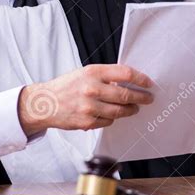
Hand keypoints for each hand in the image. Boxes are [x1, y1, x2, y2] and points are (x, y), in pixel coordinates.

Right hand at [18, 64, 153, 135]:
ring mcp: (89, 107)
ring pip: (120, 110)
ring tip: (135, 108)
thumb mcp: (85, 73)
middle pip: (125, 94)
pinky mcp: (87, 122)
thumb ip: (105, 76)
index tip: (148, 83)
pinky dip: (113, 118)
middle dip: (141, 97)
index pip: (125, 73)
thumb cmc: (67, 86)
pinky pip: (108, 121)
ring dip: (131, 110)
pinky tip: (112, 114)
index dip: (140, 78)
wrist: (46, 103)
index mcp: (92, 72)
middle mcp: (91, 88)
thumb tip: (129, 81)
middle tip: (148, 98)